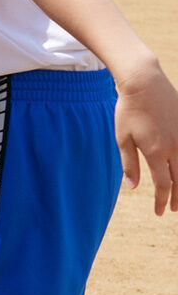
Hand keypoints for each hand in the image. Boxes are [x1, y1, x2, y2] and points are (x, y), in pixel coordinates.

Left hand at [113, 58, 177, 214]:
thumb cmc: (129, 110)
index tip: (160, 211)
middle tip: (173, 209)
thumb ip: (129, 164)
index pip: (164, 185)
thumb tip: (133, 187)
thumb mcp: (122, 137)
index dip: (162, 201)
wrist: (145, 83)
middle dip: (177, 198)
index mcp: (156, 152)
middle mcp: (175, 148)